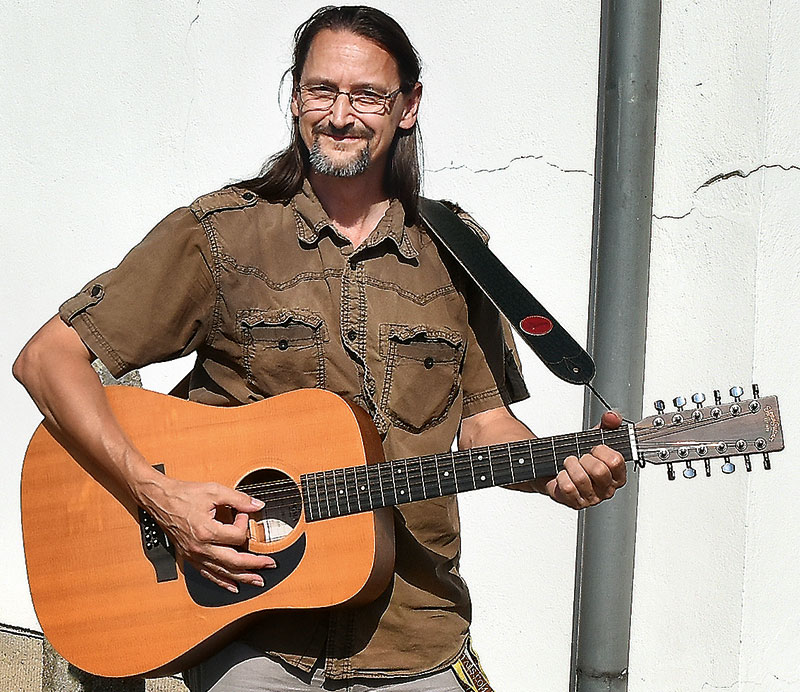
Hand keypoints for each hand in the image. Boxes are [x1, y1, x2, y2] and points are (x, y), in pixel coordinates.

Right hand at [137, 475, 274, 592]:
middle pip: (234, 562)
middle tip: (269, 564)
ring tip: (257, 581)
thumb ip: (238, 499)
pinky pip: (208, 574)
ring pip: (222, 572)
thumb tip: (257, 505)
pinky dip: (222, 582)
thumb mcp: (214, 491)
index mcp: (207, 531)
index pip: (237, 535)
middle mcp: (200, 547)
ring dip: (242, 578)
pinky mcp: (189, 557)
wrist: (160, 500)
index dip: (245, 524)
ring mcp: (194, 555)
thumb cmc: (183, 495)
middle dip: (255, 565)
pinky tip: (232, 586)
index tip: (243, 514)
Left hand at [543, 411, 626, 508]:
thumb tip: (612, 417)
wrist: (557, 468)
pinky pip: (567, 487)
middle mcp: (607, 489)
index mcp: (617, 474)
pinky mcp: (575, 503)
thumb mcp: (596, 436)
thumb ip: (608, 423)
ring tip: (570, 463)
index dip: (601, 450)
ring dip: (570, 465)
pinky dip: (561, 477)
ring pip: (580, 478)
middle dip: (584, 458)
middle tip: (581, 457)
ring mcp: (592, 498)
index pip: (616, 461)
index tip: (595, 448)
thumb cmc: (580, 455)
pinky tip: (563, 475)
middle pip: (599, 471)